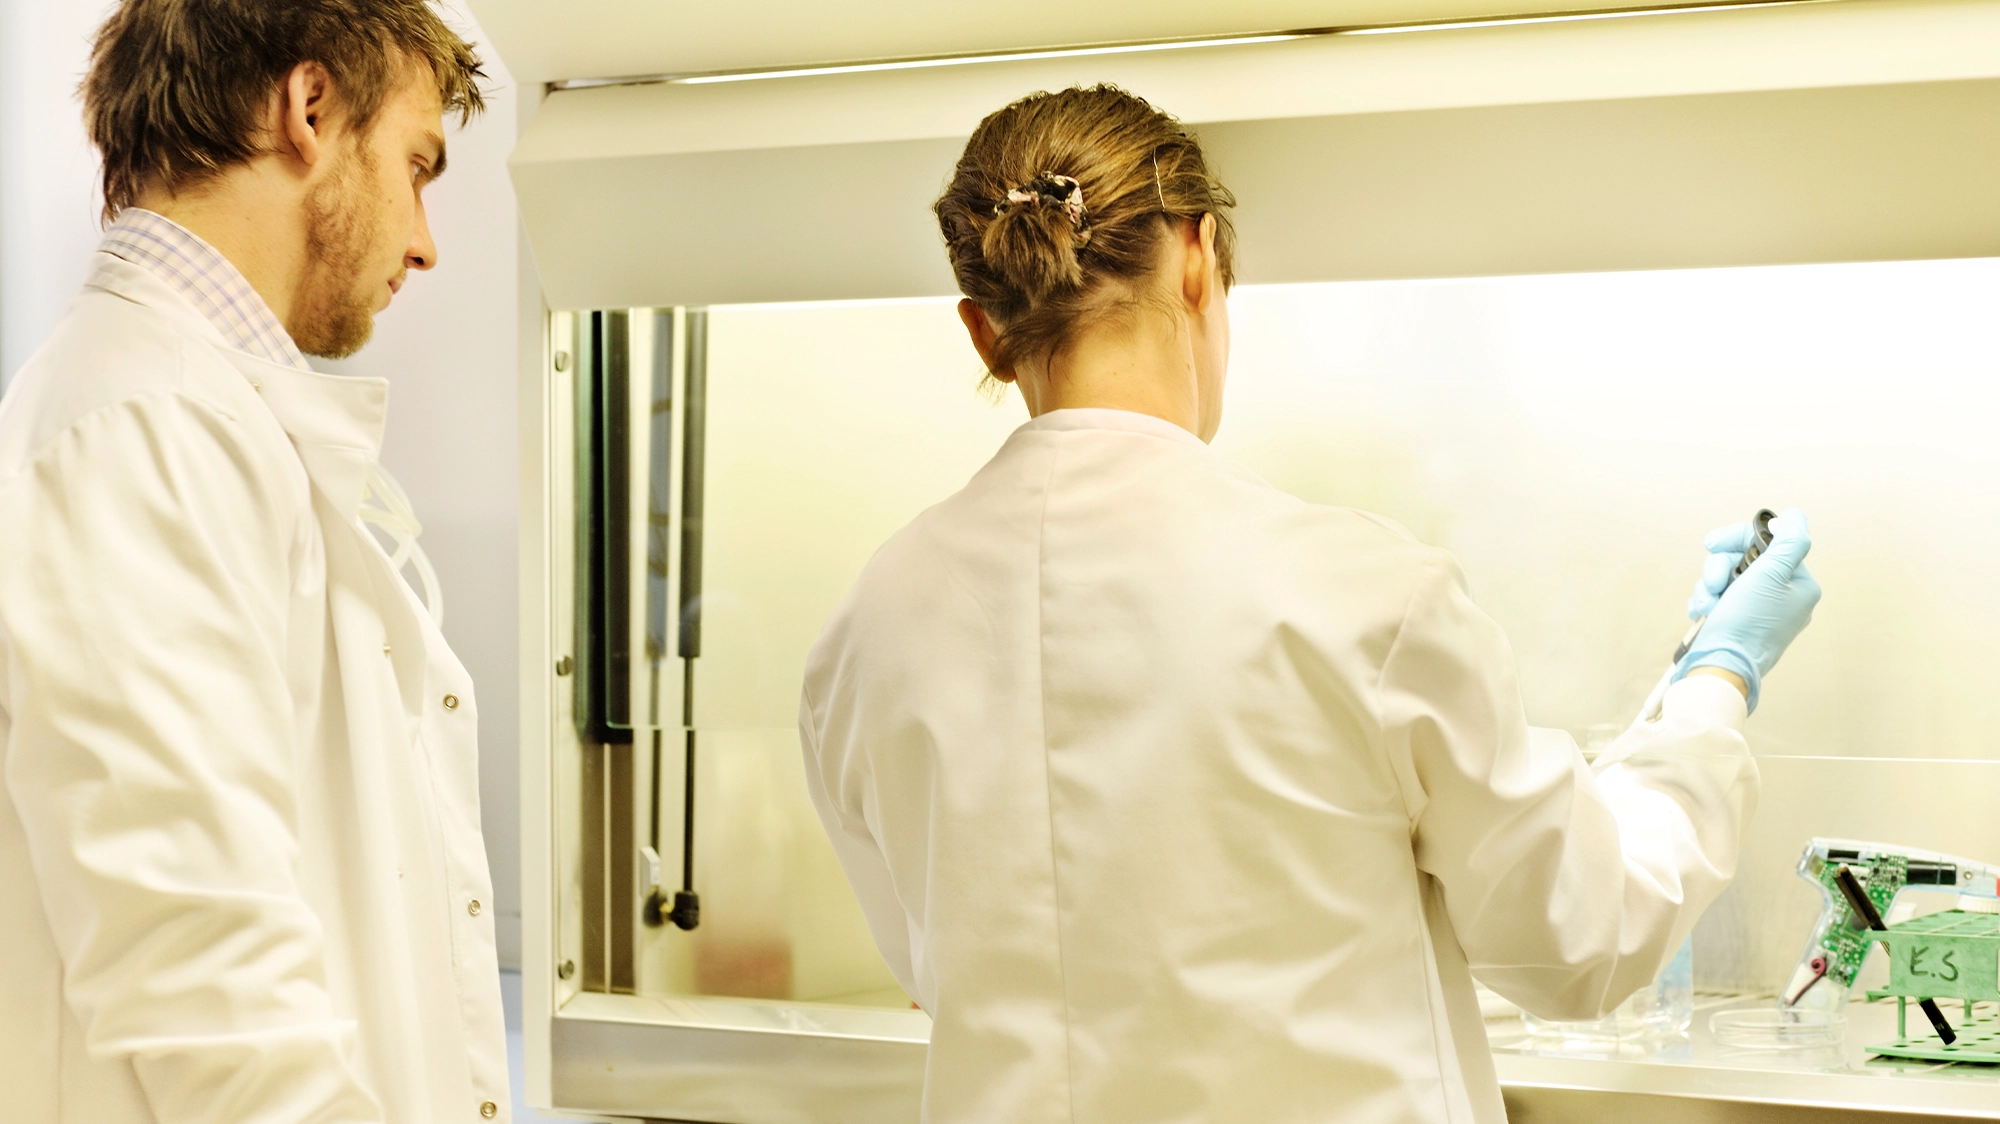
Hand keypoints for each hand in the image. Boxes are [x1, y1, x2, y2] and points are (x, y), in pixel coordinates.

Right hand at [1675, 508, 1820, 711]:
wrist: (1722, 668)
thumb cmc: (1747, 624)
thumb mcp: (1770, 574)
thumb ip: (1788, 541)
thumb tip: (1795, 516)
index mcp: (1800, 584)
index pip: (1768, 543)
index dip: (1737, 539)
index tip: (1713, 543)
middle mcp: (1783, 597)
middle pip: (1744, 559)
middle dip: (1719, 568)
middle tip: (1712, 582)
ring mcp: (1759, 611)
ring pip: (1727, 577)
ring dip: (1709, 586)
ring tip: (1707, 605)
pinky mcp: (1738, 623)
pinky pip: (1719, 597)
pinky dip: (1706, 601)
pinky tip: (1702, 612)